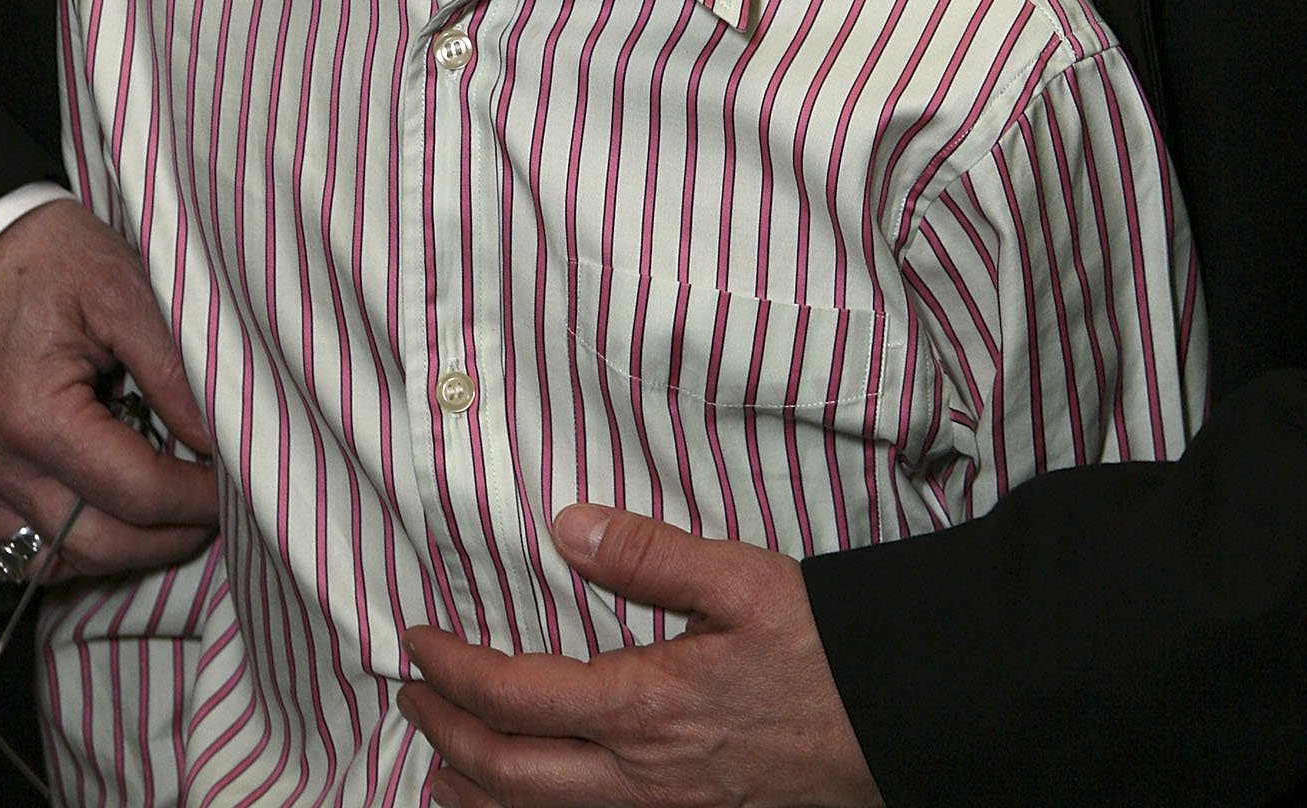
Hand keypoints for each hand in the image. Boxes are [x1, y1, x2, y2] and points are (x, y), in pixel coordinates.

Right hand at [0, 198, 217, 579]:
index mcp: (37, 418)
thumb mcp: (121, 287)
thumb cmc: (42, 256)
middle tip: (213, 509)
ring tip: (166, 516)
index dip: (194, 498)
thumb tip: (214, 435)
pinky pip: (17, 541)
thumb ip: (171, 368)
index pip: (135, 492)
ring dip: (120, 550)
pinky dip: (68, 542)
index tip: (234, 485)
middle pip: (99, 544)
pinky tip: (107, 515)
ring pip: (55, 558)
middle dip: (166, 537)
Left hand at [401, 505, 880, 807]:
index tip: (415, 638)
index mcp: (645, 707)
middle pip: (506, 773)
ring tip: (432, 768)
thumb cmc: (825, 649)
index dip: (451, 669)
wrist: (898, 726)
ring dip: (471, 795)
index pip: (512, 697)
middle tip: (408, 691)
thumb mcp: (742, 581)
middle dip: (441, 733)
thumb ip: (649, 556)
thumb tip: (565, 526)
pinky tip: (515, 806)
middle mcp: (639, 780)